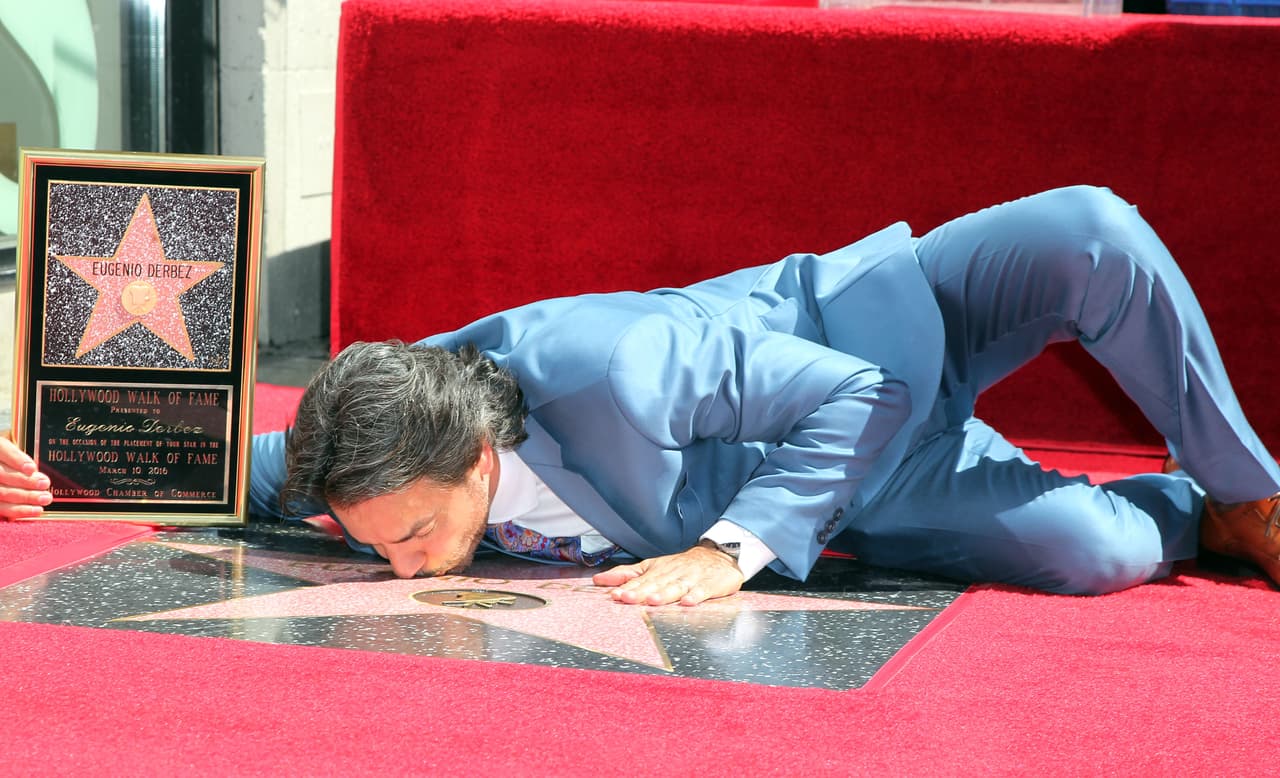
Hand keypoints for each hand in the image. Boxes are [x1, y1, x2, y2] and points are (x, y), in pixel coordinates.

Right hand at [0, 432, 51, 518]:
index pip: (2, 449)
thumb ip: (20, 457)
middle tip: (45, 483)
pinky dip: (20, 511)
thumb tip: (37, 472)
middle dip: (26, 481)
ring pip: (2, 493)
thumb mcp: (13, 452)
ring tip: (45, 498)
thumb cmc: (10, 461)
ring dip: (26, 497)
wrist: (2, 468)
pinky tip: (36, 510)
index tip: (31, 468)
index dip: (16, 459)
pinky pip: (1, 508)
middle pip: (2, 474)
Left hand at [592, 542, 743, 605]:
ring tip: (652, 601)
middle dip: (641, 592)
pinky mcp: (710, 585)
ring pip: (676, 587)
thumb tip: (599, 580)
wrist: (718, 556)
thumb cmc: (681, 565)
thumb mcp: (652, 566)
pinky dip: (696, 596)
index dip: (627, 588)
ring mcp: (691, 579)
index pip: (640, 581)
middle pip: (656, 584)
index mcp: (658, 571)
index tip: (615, 595)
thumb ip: (627, 574)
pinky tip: (688, 602)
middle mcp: (673, 574)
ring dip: (664, 594)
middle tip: (626, 598)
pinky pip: (703, 591)